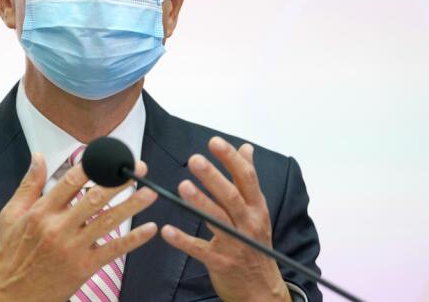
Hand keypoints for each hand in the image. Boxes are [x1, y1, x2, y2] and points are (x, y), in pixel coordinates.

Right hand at [0, 152, 158, 301]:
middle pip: (95, 198)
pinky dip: (133, 239)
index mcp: (42, 212)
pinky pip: (113, 250)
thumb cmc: (14, 253)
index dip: (92, 166)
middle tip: (138, 168)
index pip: (71, 181)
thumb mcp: (12, 214)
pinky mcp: (84, 267)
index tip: (109, 156)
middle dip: (119, 181)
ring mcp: (73, 248)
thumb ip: (29, 184)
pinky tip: (149, 229)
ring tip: (150, 193)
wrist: (15, 293)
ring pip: (108, 221)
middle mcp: (59, 227)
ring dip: (132, 206)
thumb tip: (38, 156)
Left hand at [161, 137, 289, 301]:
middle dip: (213, 177)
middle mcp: (248, 223)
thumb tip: (246, 148)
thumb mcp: (257, 210)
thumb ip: (248, 179)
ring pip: (218, 220)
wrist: (261, 288)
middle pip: (231, 197)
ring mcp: (235, 244)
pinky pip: (200, 250)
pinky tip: (167, 231)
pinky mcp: (221, 262)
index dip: (231, 159)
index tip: (214, 142)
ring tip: (183, 186)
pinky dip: (183, 240)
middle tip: (194, 159)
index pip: (247, 178)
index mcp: (256, 207)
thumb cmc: (255, 243)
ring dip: (200, 202)